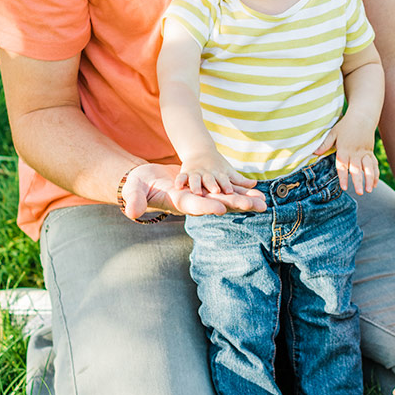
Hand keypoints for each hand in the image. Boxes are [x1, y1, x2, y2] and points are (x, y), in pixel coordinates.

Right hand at [120, 160, 265, 220]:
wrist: (146, 181)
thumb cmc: (137, 186)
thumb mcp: (134, 190)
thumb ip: (134, 200)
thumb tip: (131, 212)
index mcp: (178, 203)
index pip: (194, 205)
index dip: (207, 206)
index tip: (220, 208)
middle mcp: (194, 203)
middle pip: (218, 204)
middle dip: (236, 204)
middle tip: (255, 206)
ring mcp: (201, 197)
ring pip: (226, 199)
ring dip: (245, 201)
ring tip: (263, 203)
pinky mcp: (206, 190)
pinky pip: (227, 191)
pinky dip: (241, 192)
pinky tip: (257, 193)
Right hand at [174, 151, 248, 199]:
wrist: (199, 151)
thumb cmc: (218, 166)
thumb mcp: (229, 172)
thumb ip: (240, 181)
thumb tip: (254, 184)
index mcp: (219, 175)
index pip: (224, 181)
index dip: (226, 185)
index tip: (230, 191)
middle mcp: (208, 175)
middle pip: (210, 181)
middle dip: (213, 185)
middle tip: (216, 191)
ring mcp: (196, 174)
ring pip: (196, 180)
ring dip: (197, 186)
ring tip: (197, 193)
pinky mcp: (186, 173)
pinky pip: (182, 178)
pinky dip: (180, 181)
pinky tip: (178, 187)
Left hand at [331, 118, 380, 195]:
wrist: (362, 117)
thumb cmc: (345, 125)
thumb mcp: (333, 133)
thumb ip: (325, 144)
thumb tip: (314, 152)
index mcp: (344, 149)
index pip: (343, 166)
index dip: (343, 177)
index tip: (345, 188)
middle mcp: (355, 152)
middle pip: (357, 169)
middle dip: (358, 181)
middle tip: (360, 193)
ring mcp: (364, 153)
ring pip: (368, 168)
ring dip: (370, 179)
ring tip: (370, 190)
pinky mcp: (370, 152)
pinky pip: (374, 164)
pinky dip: (375, 174)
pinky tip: (375, 184)